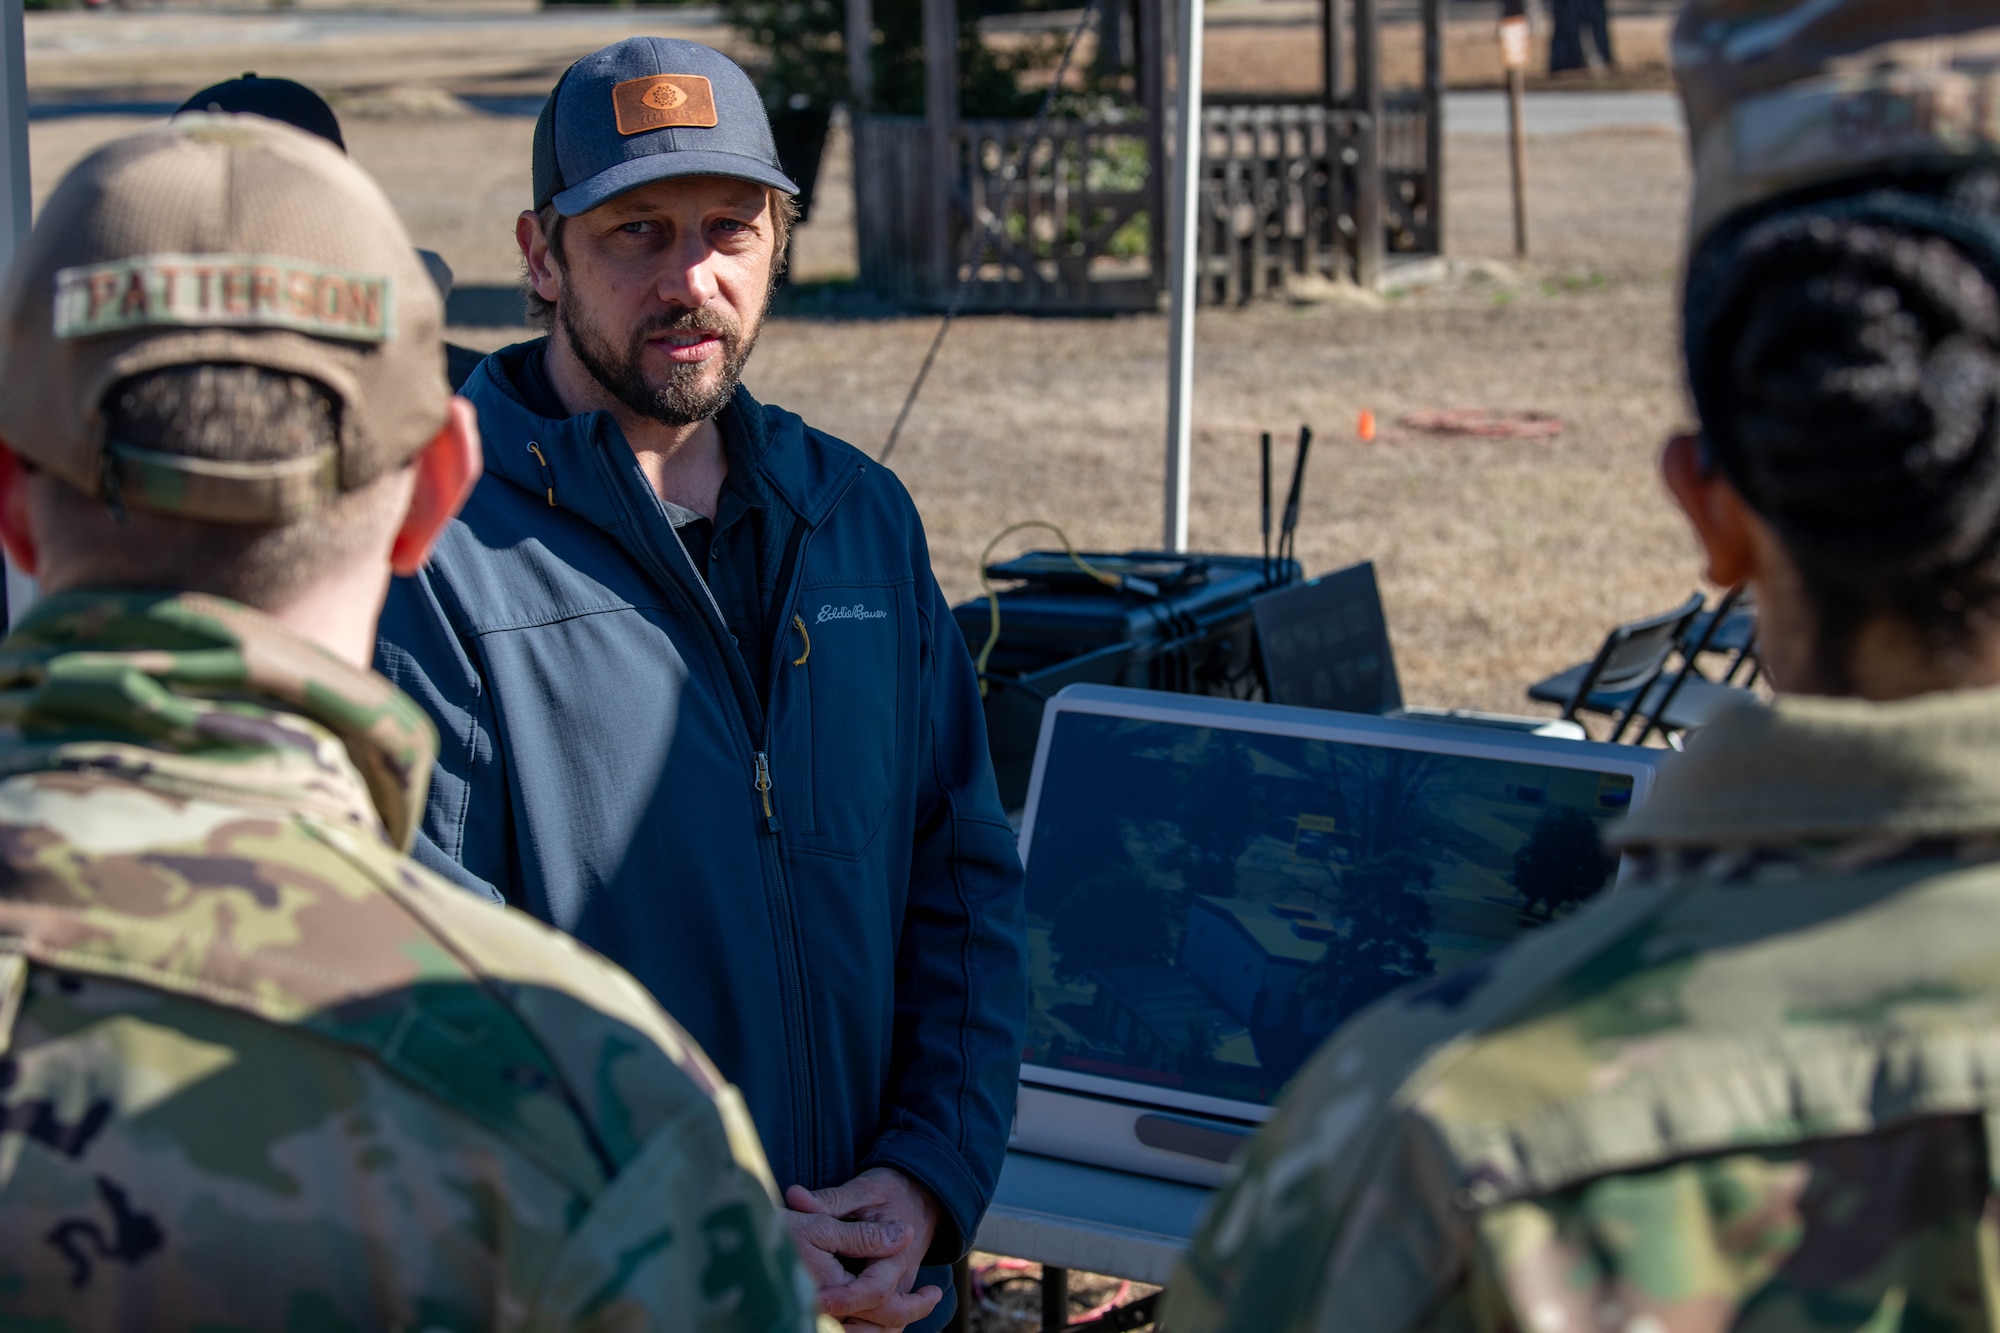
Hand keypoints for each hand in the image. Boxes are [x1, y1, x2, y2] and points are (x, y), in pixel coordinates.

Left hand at [784, 1167, 942, 1330]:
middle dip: (848, 1326)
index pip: (874, 1290)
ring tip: (822, 1326)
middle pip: (883, 1318)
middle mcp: (902, 1278)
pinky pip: (886, 1324)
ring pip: (887, 1327)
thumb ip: (831, 1199)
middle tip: (813, 1319)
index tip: (815, 1300)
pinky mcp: (896, 1293)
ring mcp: (901, 1289)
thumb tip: (795, 1198)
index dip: (844, 1299)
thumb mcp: (864, 1189)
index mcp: (897, 1254)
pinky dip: (864, 1329)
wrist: (922, 1194)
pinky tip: (838, 1325)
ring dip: (857, 1332)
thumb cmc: (892, 1191)